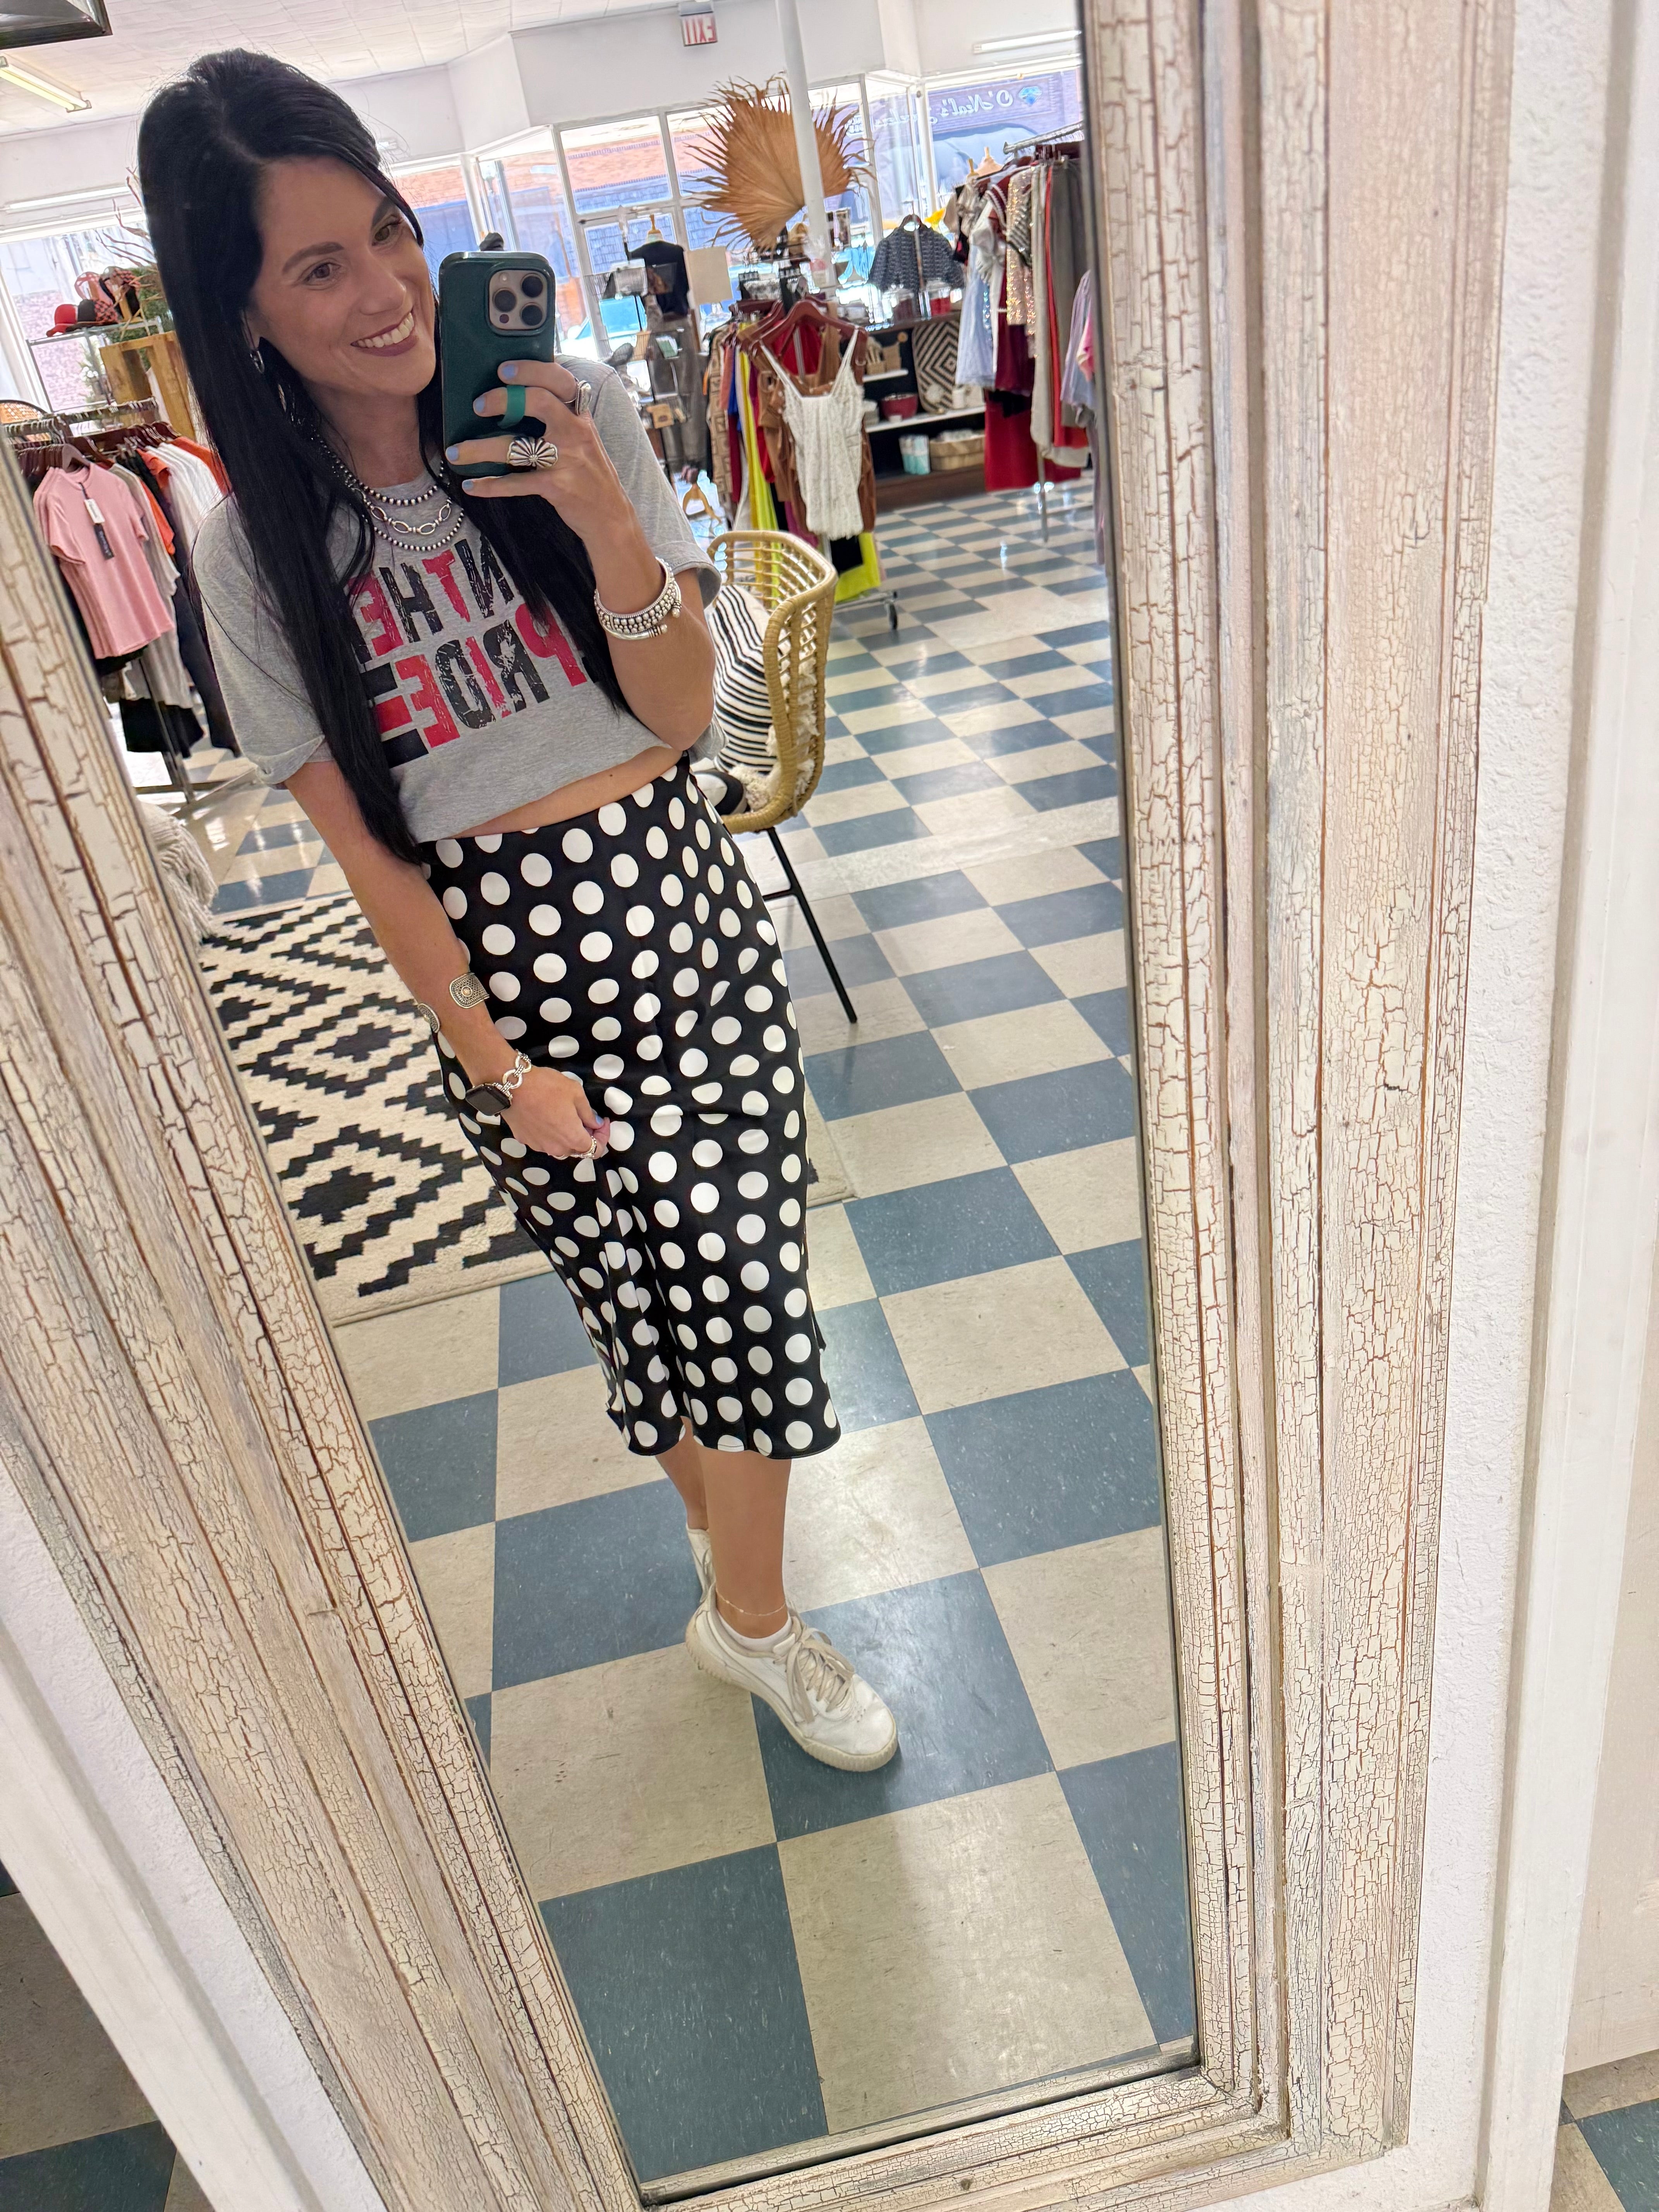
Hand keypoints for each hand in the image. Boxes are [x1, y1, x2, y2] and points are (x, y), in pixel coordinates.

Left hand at [447, 360, 632, 544]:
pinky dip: (491, 485)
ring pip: (516, 446)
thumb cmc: (589, 473)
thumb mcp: (583, 437)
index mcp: (579, 415)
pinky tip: (472, 486)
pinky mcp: (556, 486)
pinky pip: (517, 483)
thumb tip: (517, 396)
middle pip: (539, 401)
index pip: (558, 379)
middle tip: (479, 406)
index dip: (530, 369)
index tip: (503, 369)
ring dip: (480, 449)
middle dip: (503, 399)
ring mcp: (566, 458)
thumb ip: (559, 415)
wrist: (610, 516)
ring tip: (456, 452)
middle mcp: (574, 431)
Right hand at [500, 1065, 609, 1159]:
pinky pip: (543, 1140)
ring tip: (565, 1115)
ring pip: (559, 1146)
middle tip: (585, 1117)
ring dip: (566, 1135)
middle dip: (585, 1135)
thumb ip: (589, 1114)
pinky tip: (546, 1115)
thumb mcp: (576, 1094)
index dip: (603, 1137)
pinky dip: (550, 1133)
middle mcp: (556, 1149)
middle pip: (577, 1149)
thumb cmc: (547, 1087)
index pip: (596, 1150)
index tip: (602, 1122)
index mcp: (572, 1139)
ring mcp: (539, 1146)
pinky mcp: (525, 1140)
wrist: (511, 1085)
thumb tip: (595, 1124)